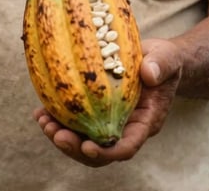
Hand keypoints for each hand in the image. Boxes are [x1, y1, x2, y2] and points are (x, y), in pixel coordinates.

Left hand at [33, 38, 180, 166]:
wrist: (156, 58)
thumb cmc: (164, 60)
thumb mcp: (167, 58)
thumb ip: (161, 65)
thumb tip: (148, 74)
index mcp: (145, 122)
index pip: (126, 146)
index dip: (106, 151)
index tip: (87, 146)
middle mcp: (125, 127)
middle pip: (99, 151)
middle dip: (75, 147)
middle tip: (55, 134)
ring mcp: (109, 121)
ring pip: (84, 140)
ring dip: (61, 135)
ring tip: (42, 121)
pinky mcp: (96, 110)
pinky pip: (76, 122)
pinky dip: (58, 119)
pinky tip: (41, 110)